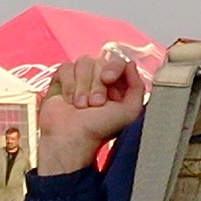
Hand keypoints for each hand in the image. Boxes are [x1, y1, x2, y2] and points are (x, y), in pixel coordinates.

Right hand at [38, 54, 144, 173]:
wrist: (71, 138)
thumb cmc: (99, 130)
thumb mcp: (130, 112)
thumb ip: (138, 87)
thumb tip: (131, 65)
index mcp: (117, 86)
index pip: (118, 62)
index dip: (113, 68)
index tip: (108, 79)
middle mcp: (99, 80)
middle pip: (99, 62)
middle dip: (96, 84)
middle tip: (95, 104)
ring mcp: (80, 80)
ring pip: (83, 63)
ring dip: (82, 87)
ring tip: (81, 106)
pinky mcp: (62, 81)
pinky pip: (66, 67)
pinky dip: (68, 85)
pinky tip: (69, 100)